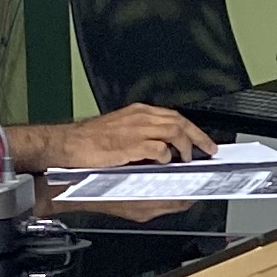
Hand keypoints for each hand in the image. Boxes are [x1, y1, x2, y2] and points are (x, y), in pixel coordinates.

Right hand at [22, 105, 216, 171]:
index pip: (174, 116)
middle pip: (180, 121)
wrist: (67, 146)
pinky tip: (165, 164)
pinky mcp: (130, 144)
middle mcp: (140, 117)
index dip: (192, 129)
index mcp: (138, 113)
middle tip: (209, 150)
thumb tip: (163, 151)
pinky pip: (159, 148)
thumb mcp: (120, 133)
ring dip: (185, 147)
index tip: (203, 141)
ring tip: (188, 160)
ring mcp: (136, 129)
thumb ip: (142, 138)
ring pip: (174, 131)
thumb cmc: (88, 143)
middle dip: (199, 137)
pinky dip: (167, 156)